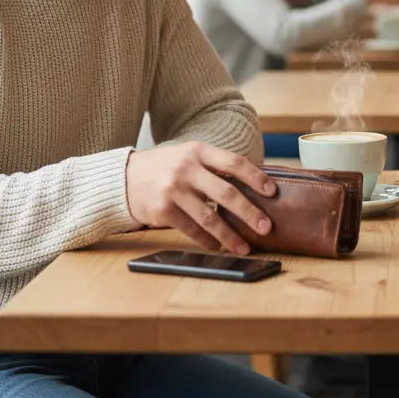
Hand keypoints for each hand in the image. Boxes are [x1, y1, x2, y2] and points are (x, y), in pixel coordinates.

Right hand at [125, 141, 275, 254]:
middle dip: (249, 212)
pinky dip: (207, 241)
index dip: (256, 177)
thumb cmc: (168, 167)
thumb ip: (215, 167)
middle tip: (266, 226)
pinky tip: (217, 247)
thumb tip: (252, 188)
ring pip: (209, 217)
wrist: (126, 177)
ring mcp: (174, 189)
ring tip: (245, 246)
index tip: (272, 192)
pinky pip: (191, 229)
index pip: (234, 162)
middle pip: (226, 192)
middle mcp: (187, 168)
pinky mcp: (162, 210)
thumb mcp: (190, 156)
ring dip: (230, 235)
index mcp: (200, 151)